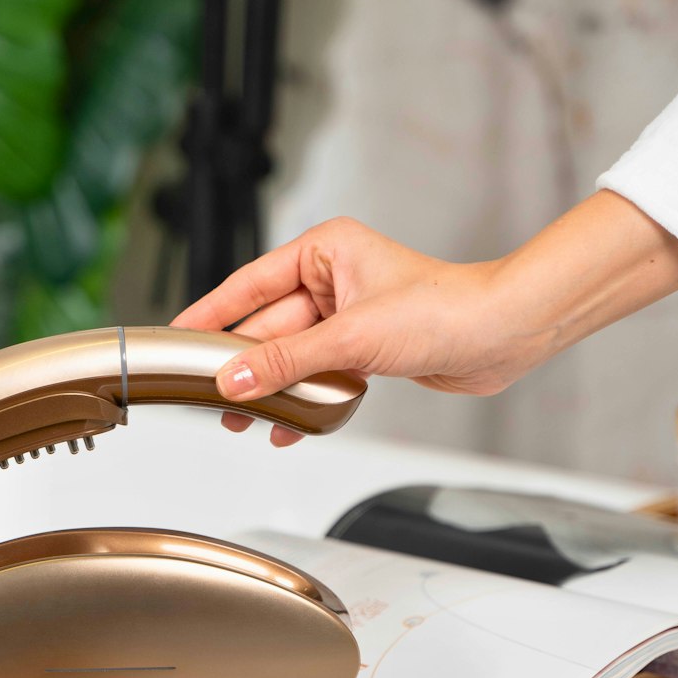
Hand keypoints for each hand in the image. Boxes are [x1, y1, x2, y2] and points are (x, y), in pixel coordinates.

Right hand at [172, 216, 515, 444]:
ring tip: (241, 419)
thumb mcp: (351, 338)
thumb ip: (286, 362)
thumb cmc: (444, 311)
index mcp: (325, 251)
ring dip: (271, 388)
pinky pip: (317, 374)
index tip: (175, 338)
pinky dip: (303, 399)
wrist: (502, 335)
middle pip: (267, 327)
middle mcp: (333, 279)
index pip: (248, 285)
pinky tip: (287, 425)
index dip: (209, 315)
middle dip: (242, 366)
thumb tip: (232, 382)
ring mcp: (348, 315)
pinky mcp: (364, 348)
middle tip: (208, 397)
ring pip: (291, 355)